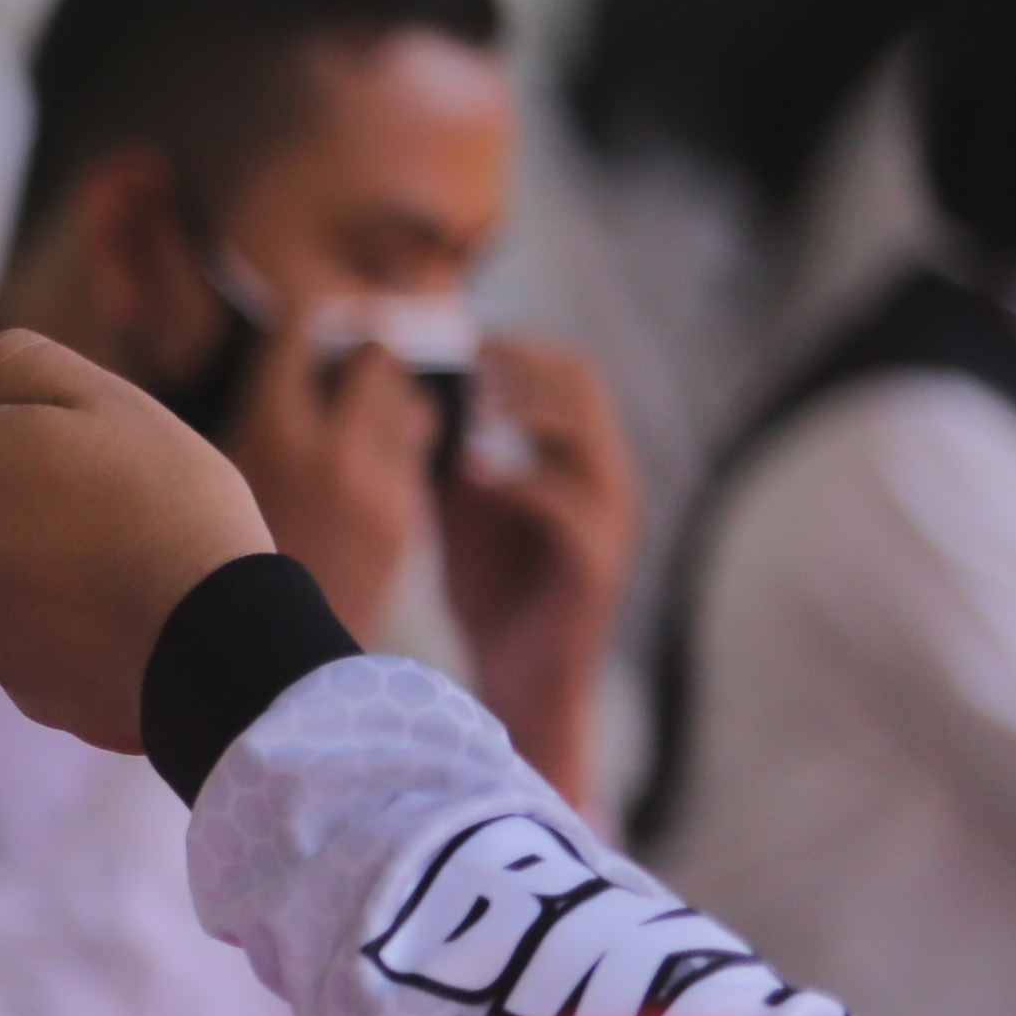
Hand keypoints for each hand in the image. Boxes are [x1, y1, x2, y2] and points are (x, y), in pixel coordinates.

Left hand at [0, 330, 273, 755]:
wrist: (217, 639)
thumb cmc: (162, 508)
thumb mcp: (98, 396)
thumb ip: (6, 365)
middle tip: (67, 480)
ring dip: (21, 555)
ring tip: (105, 541)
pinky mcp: (17, 681)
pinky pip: (20, 633)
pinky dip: (54, 613)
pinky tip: (114, 596)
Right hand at [215, 314, 433, 640]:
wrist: (254, 660)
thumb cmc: (209, 568)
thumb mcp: (204, 481)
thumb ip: (244, 424)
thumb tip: (279, 365)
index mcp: (266, 432)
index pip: (300, 330)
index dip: (302, 321)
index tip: (303, 321)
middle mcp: (328, 448)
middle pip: (376, 355)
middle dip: (364, 358)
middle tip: (347, 369)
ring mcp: (375, 483)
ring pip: (412, 400)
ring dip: (392, 402)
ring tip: (365, 419)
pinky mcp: (402, 517)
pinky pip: (417, 451)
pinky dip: (400, 446)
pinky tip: (373, 465)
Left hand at [438, 338, 636, 803]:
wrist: (517, 678)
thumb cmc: (489, 589)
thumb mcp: (464, 507)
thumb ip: (451, 452)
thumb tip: (407, 391)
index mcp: (577, 458)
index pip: (567, 372)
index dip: (516, 347)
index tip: (455, 337)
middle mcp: (604, 479)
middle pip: (582, 387)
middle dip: (520, 365)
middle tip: (459, 361)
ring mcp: (608, 520)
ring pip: (584, 437)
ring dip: (522, 413)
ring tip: (467, 407)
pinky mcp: (596, 563)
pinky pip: (569, 504)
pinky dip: (520, 480)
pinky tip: (470, 474)